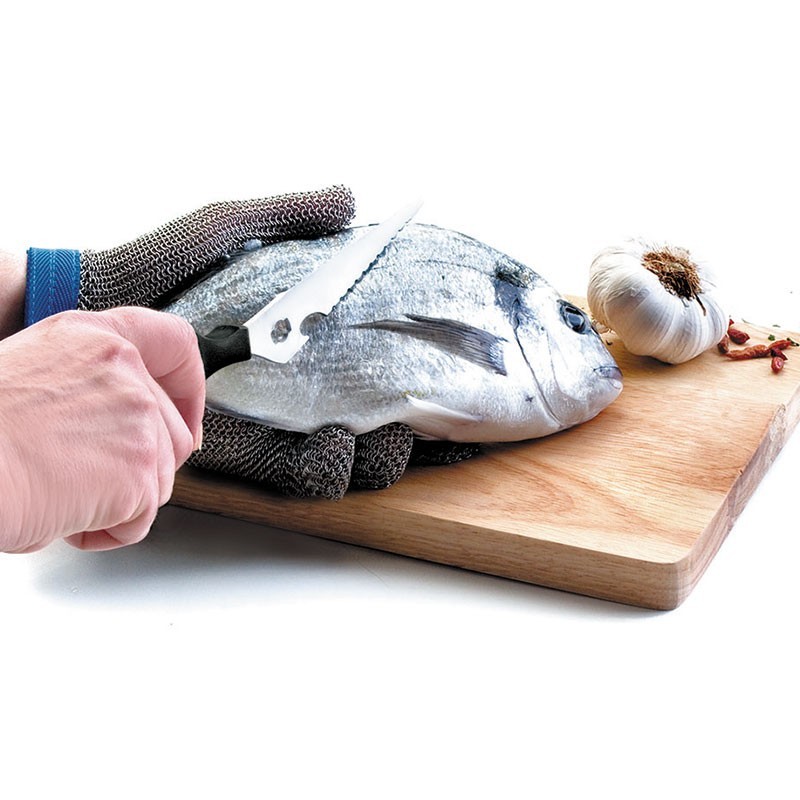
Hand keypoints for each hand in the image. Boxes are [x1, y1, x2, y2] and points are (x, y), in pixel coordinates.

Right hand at [0, 307, 204, 552]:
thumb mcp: (32, 376)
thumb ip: (89, 385)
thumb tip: (111, 422)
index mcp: (93, 338)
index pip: (175, 343)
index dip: (189, 385)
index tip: (185, 414)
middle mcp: (124, 370)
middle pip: (174, 432)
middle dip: (141, 467)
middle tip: (88, 478)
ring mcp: (139, 419)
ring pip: (161, 479)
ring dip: (118, 500)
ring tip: (60, 493)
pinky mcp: (140, 470)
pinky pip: (141, 519)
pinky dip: (106, 531)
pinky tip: (62, 514)